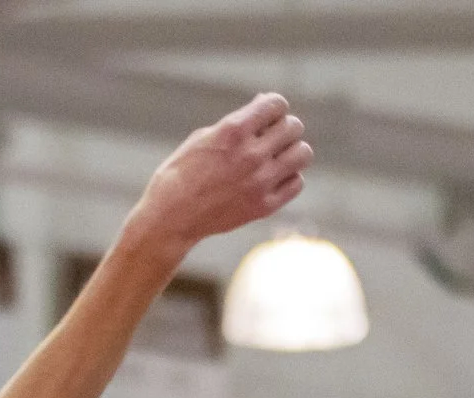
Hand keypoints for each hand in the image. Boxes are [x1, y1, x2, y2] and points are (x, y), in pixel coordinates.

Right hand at [123, 93, 311, 255]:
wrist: (170, 218)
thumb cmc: (181, 173)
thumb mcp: (203, 137)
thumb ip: (237, 121)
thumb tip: (264, 103)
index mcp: (233, 131)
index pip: (277, 103)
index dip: (273, 107)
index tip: (265, 117)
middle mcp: (250, 154)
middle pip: (294, 126)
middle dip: (283, 128)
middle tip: (270, 138)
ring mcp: (259, 182)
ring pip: (302, 153)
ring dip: (292, 151)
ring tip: (277, 157)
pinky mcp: (264, 206)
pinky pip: (296, 183)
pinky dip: (288, 178)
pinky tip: (272, 178)